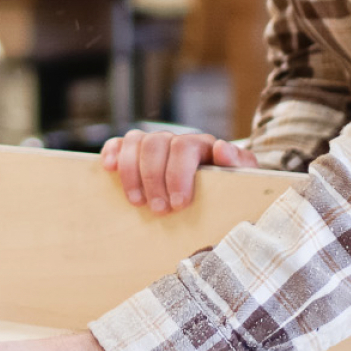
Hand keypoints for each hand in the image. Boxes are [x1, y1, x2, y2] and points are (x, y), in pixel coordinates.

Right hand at [101, 127, 256, 213]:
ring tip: (137, 202)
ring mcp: (154, 145)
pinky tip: (109, 169)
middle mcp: (176, 140)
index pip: (184, 147)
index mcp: (202, 145)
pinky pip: (119, 143)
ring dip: (132, 172)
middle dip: (154, 179)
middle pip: (156, 144)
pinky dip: (112, 152)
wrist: (220, 192)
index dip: (178, 173)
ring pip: (135, 141)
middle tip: (159, 210)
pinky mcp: (136, 153)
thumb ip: (239, 165)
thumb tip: (222, 150)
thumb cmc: (229, 189)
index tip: (179, 204)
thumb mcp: (241, 179)